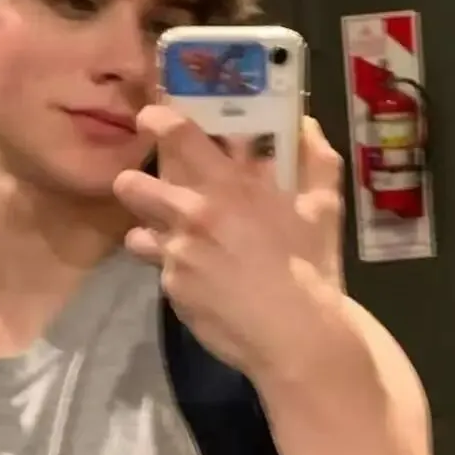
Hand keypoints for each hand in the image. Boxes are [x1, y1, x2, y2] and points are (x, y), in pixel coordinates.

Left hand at [113, 106, 345, 377]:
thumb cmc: (312, 266)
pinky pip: (162, 273)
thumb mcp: (323, 206)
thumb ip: (315, 158)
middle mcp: (191, 214)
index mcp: (227, 185)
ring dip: (149, 233)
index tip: (152, 119)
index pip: (175, 134)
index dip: (156, 120)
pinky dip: (178, 274)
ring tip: (176, 243)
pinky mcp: (172, 291)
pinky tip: (206, 284)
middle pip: (131, 185)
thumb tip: (305, 123)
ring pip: (136, 234)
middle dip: (134, 184)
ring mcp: (176, 255)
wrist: (296, 335)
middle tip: (157, 192)